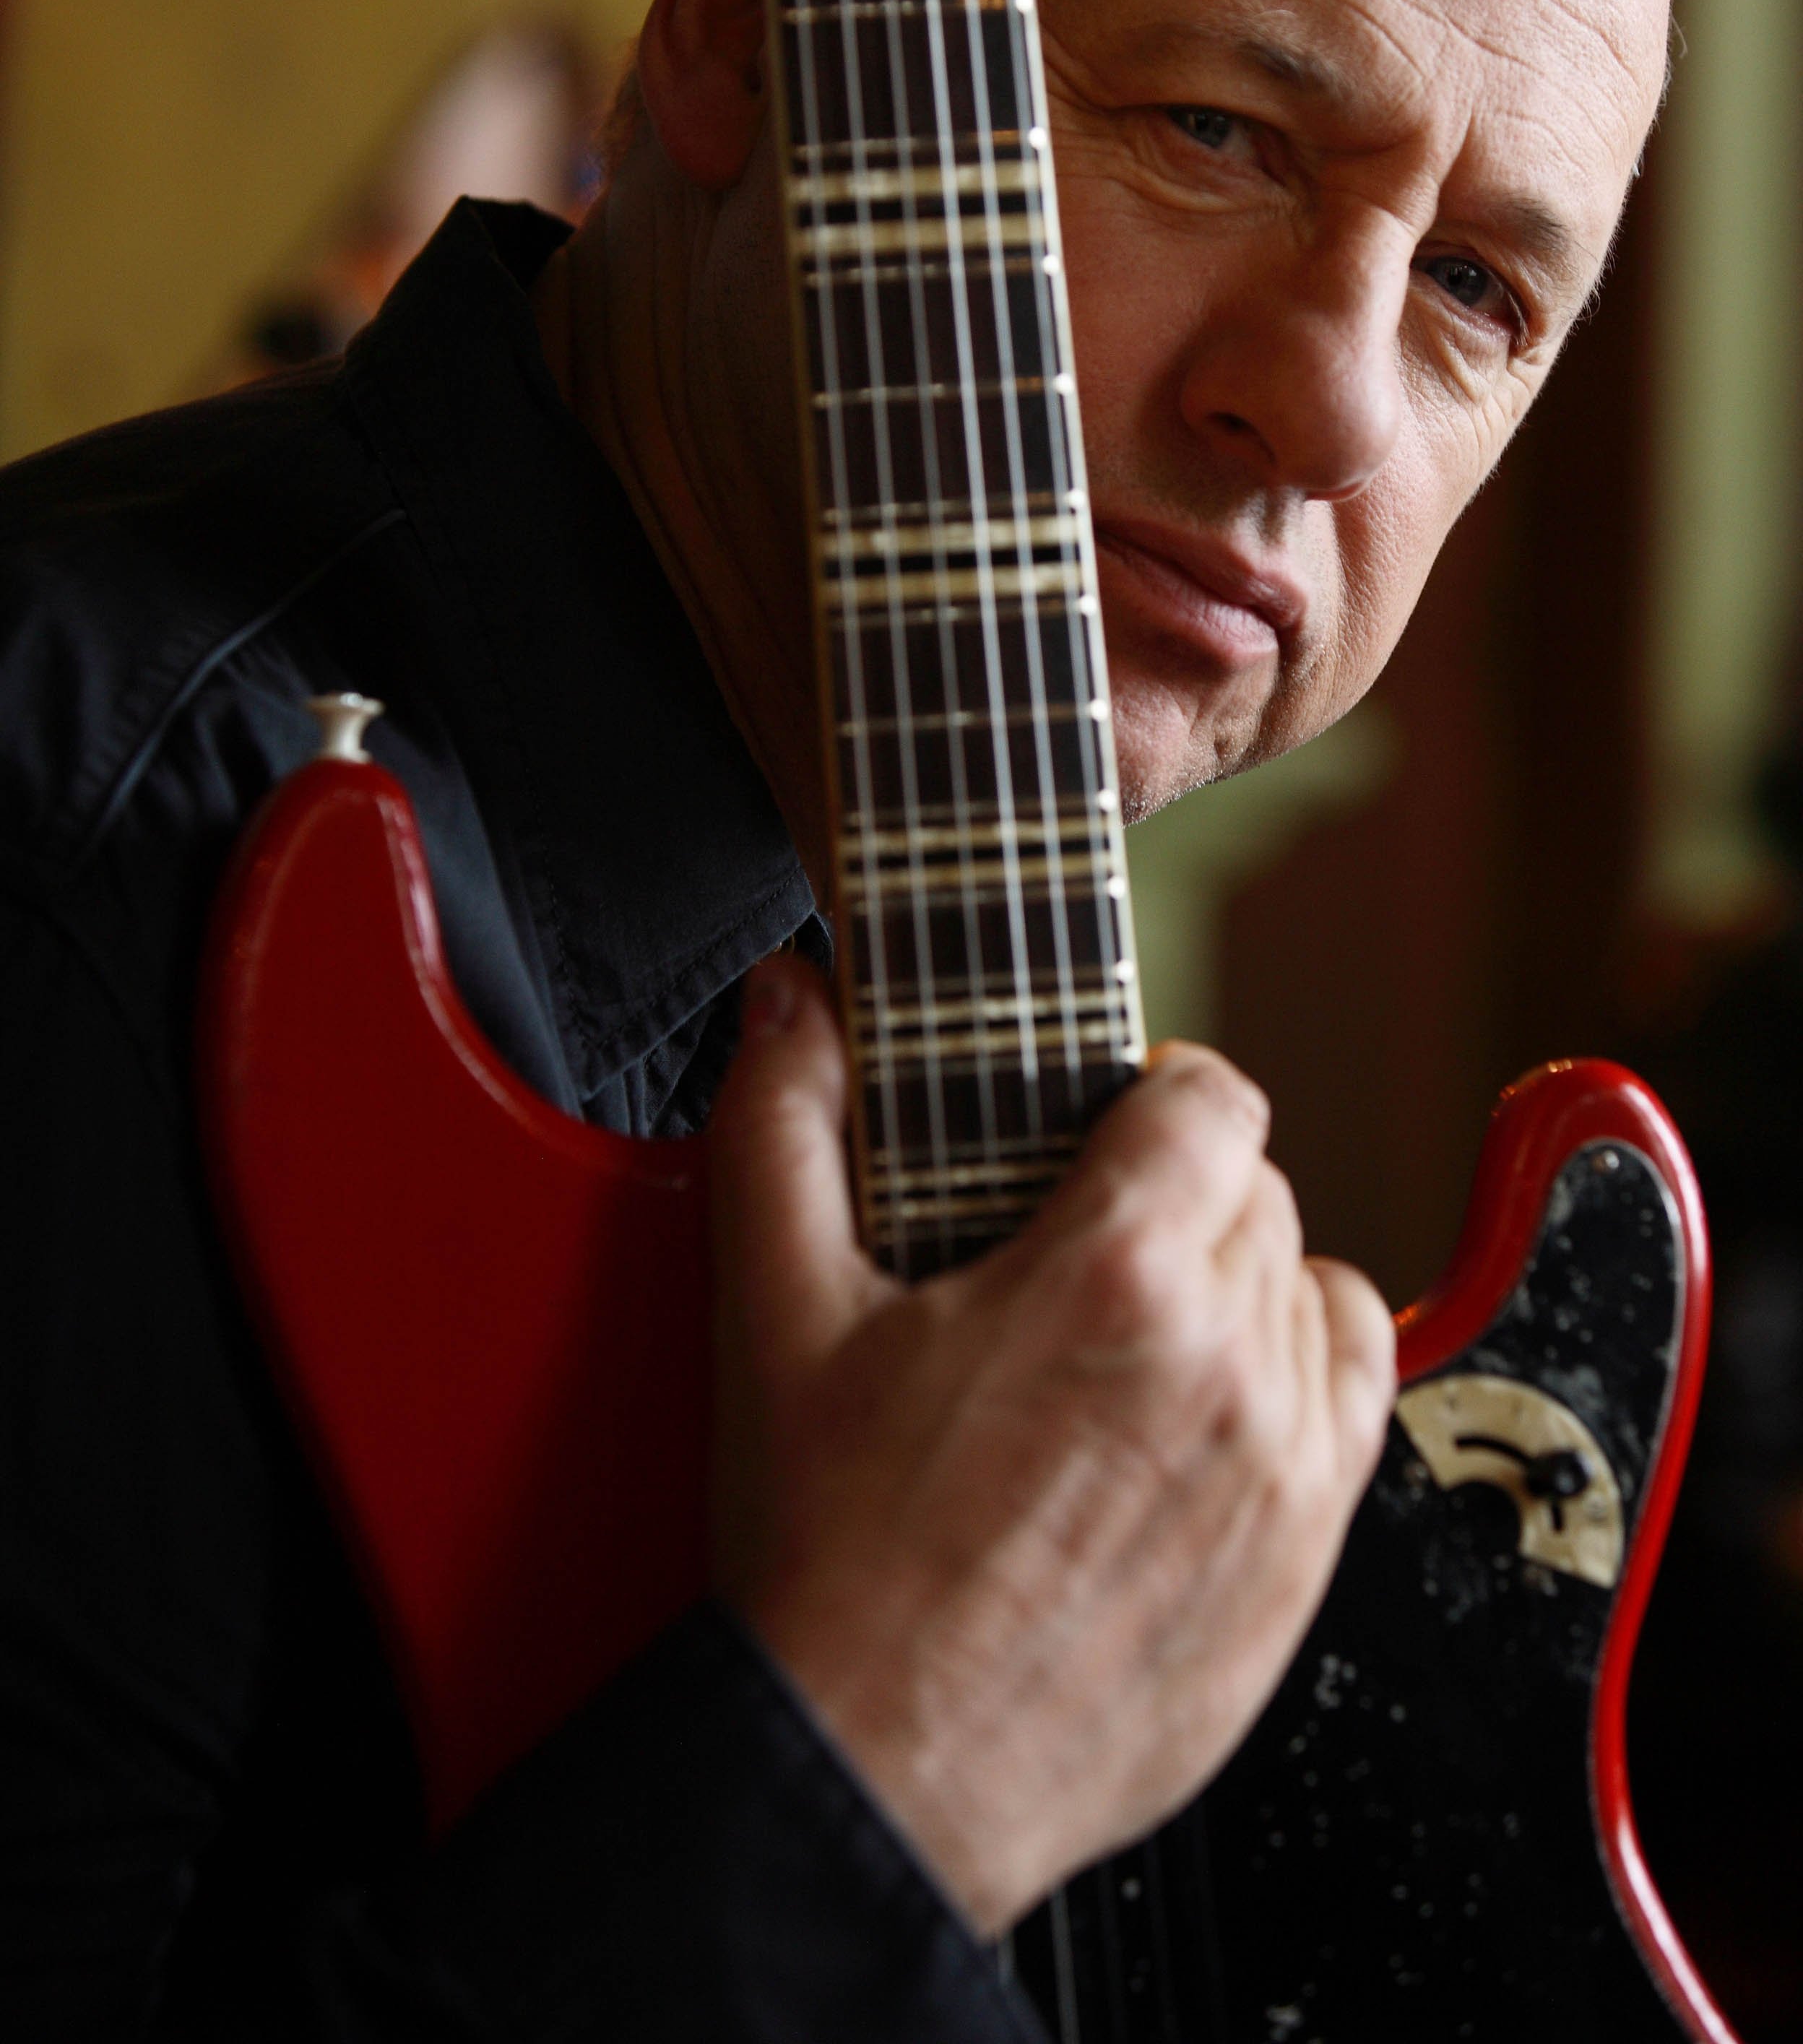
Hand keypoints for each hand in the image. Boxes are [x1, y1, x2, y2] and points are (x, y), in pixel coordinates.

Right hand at [707, 953, 1395, 1934]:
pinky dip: (1300, 1380)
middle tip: (1079, 1243)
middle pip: (1258, 1189)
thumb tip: (791, 1002)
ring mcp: (1283, 1469)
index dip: (1153, 1089)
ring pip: (1313, 1288)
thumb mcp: (774, 1316)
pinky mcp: (1306, 1564)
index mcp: (1110, 1274)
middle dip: (1175, 1191)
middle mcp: (1224, 1360)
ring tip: (1135, 1331)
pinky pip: (1357, 1402)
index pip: (1210, 1097)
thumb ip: (783, 1124)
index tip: (1109, 1123)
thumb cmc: (829, 1561)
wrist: (875, 1776)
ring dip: (1240, 1282)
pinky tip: (1210, 1408)